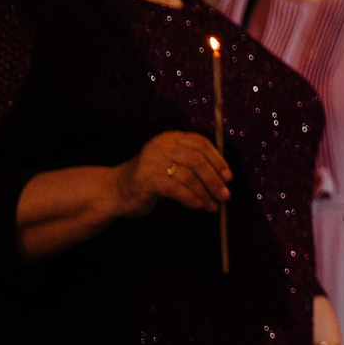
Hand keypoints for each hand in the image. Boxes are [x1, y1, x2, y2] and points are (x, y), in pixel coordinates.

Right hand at [111, 131, 230, 215]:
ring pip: (188, 175)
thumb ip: (194, 165)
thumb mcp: (172, 165)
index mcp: (170, 138)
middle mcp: (160, 145)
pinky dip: (190, 197)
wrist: (114, 191)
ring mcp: (151, 161)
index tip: (228, 177)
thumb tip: (224, 178)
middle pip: (197, 159)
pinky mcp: (145, 179)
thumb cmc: (151, 179)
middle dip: (214, 179)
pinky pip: (175, 188)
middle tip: (225, 195)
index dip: (218, 160)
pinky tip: (197, 205)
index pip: (200, 143)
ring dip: (204, 193)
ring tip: (213, 206)